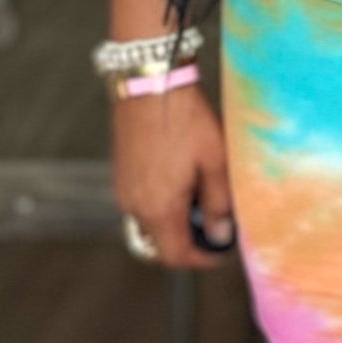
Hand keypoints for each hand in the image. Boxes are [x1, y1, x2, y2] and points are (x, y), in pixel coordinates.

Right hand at [113, 84, 235, 269]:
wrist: (150, 82)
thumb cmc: (185, 119)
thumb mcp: (215, 162)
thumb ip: (219, 204)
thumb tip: (221, 234)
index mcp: (159, 207)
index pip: (176, 256)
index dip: (202, 260)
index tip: (221, 250)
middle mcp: (134, 205)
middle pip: (161, 243)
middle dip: (189, 240)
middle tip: (216, 223)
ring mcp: (123, 189)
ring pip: (150, 223)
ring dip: (175, 221)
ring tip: (201, 196)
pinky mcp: (120, 174)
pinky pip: (141, 203)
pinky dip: (162, 203)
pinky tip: (182, 180)